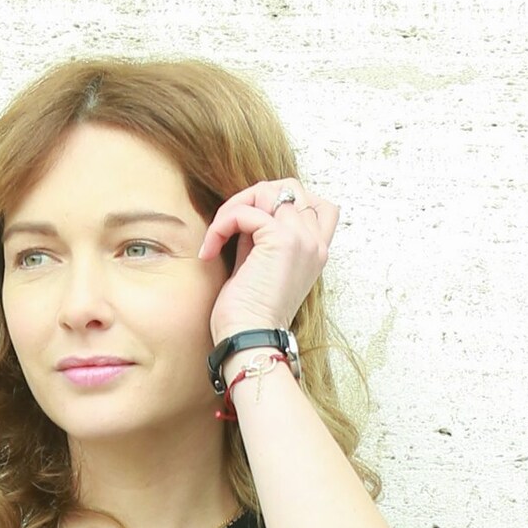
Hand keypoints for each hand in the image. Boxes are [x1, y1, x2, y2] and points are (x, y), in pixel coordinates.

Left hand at [199, 176, 339, 346]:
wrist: (249, 340)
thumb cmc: (249, 316)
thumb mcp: (260, 266)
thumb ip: (260, 237)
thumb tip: (244, 214)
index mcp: (316, 251)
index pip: (316, 203)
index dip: (283, 200)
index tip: (253, 224)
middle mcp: (315, 241)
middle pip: (289, 187)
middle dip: (254, 198)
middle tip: (229, 226)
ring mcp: (301, 238)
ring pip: (267, 192)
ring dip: (235, 208)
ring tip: (218, 236)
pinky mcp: (281, 239)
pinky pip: (245, 211)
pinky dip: (223, 224)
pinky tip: (210, 249)